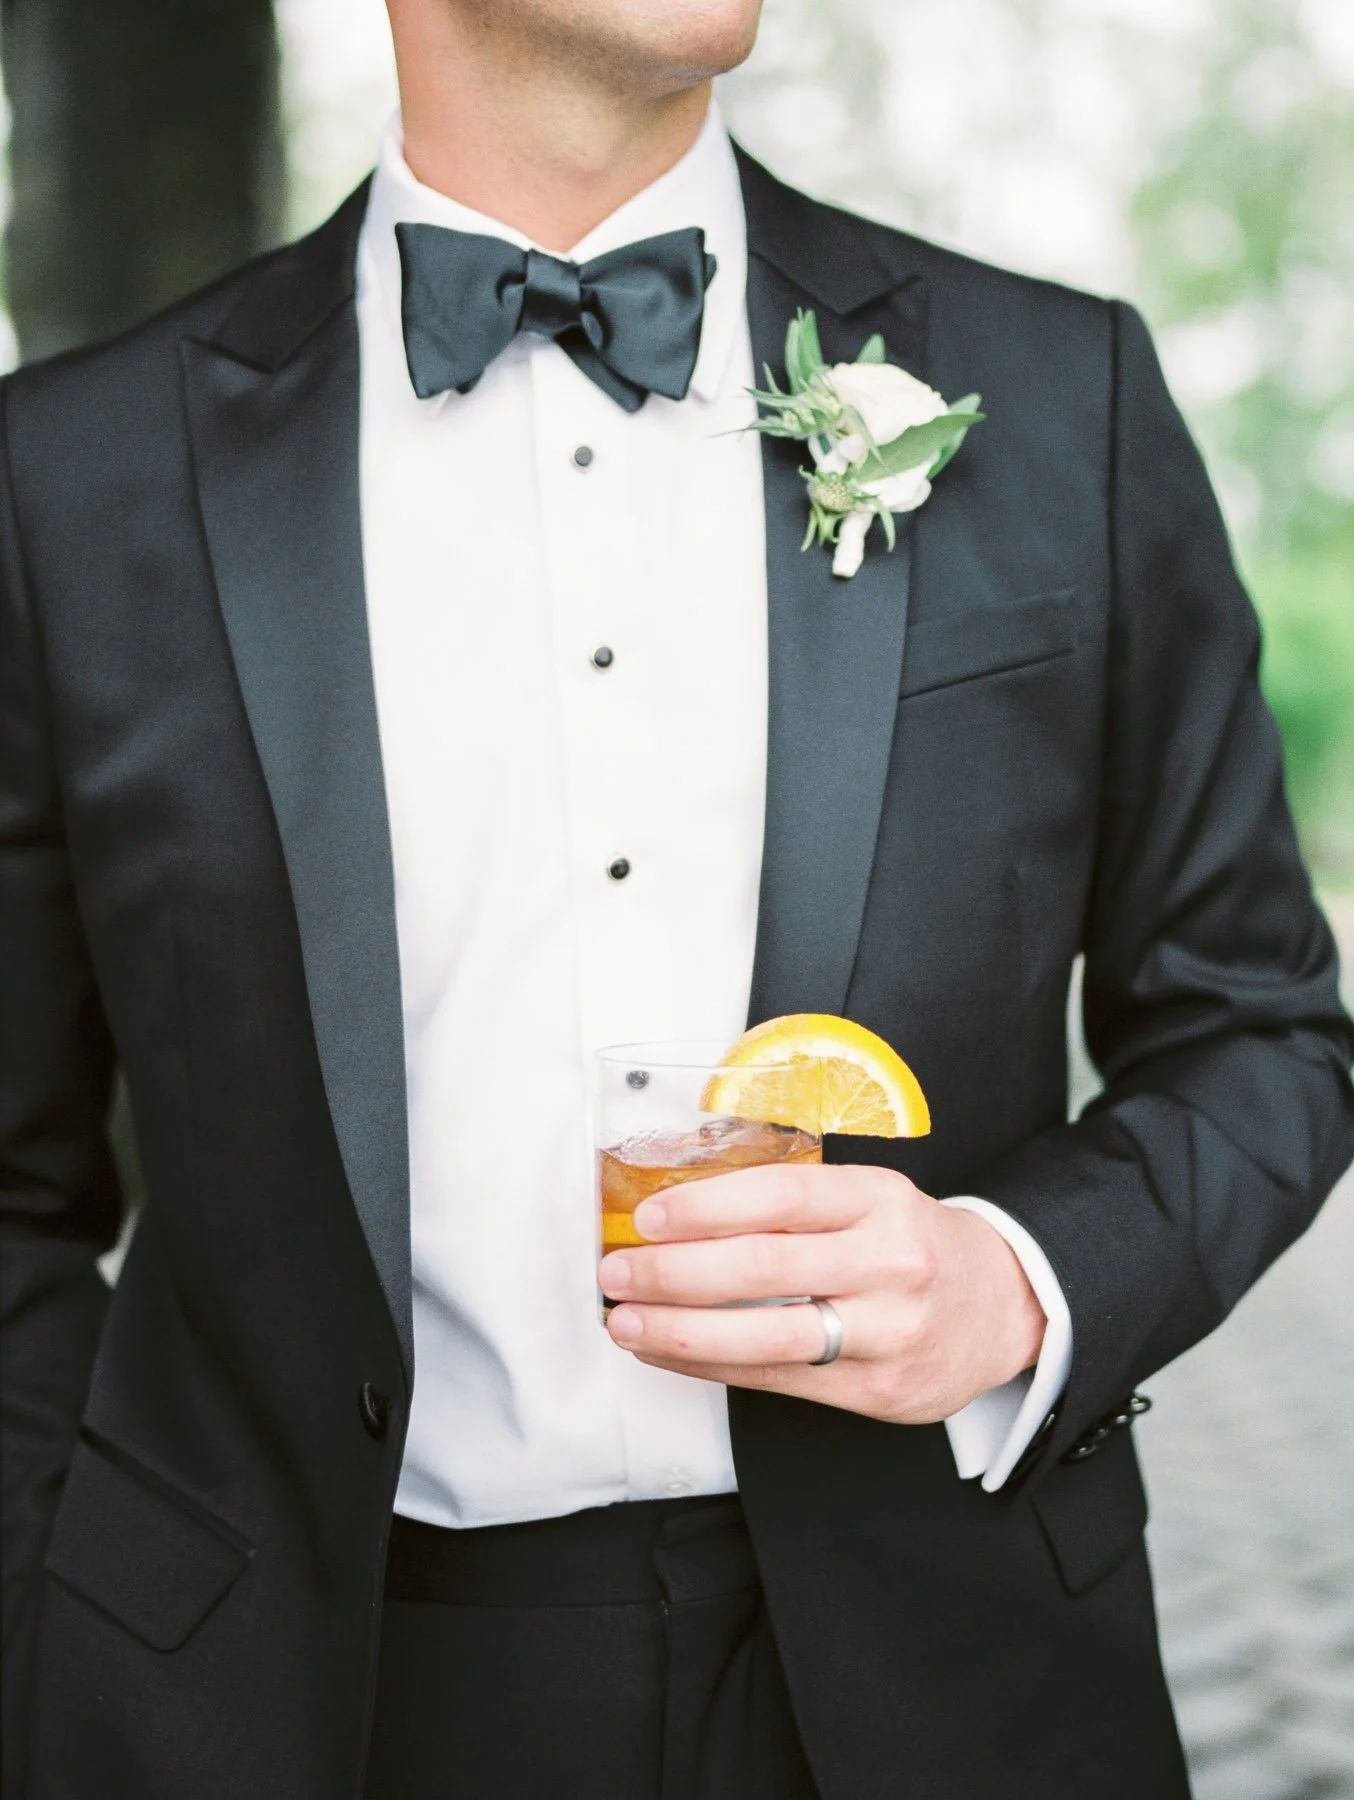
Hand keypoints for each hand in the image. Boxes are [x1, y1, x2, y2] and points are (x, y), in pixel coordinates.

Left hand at [599, 1164, 1046, 1423]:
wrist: (1003, 1308)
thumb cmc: (912, 1244)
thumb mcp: (871, 1198)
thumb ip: (794, 1204)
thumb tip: (679, 1210)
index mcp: (881, 1200)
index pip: (781, 1197)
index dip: (706, 1207)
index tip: (648, 1217)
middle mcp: (890, 1264)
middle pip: (763, 1269)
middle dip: (674, 1272)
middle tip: (617, 1271)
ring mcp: (888, 1333)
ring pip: (767, 1337)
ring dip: (681, 1332)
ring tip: (627, 1323)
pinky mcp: (879, 1391)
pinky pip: (780, 1379)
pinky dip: (714, 1367)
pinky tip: (670, 1354)